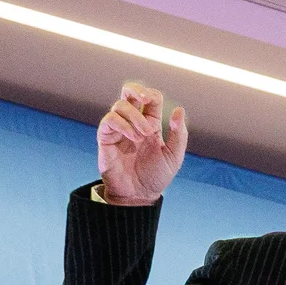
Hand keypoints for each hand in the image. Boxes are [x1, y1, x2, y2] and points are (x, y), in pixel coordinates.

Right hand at [96, 82, 187, 204]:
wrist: (138, 195)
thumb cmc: (155, 177)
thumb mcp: (174, 157)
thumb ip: (179, 135)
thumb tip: (178, 110)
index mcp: (150, 123)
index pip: (150, 98)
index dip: (152, 95)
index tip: (155, 104)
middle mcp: (133, 122)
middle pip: (128, 92)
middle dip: (136, 89)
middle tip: (146, 100)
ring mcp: (119, 129)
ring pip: (120, 105)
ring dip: (135, 117)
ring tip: (144, 136)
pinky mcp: (106, 138)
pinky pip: (109, 120)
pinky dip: (122, 124)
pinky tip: (133, 137)